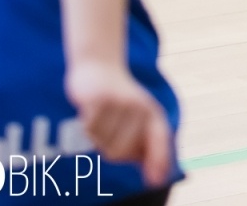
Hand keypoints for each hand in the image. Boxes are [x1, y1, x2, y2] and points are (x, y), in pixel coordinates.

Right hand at [66, 61, 172, 185]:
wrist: (99, 65)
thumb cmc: (121, 99)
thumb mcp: (139, 118)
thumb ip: (147, 146)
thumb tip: (157, 177)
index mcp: (153, 113)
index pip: (159, 140)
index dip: (158, 160)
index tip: (155, 181)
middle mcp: (140, 107)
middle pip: (121, 151)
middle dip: (111, 151)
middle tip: (109, 135)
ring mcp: (120, 103)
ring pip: (102, 142)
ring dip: (97, 137)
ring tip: (102, 119)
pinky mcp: (99, 98)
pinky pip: (89, 129)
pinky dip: (87, 126)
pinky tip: (91, 112)